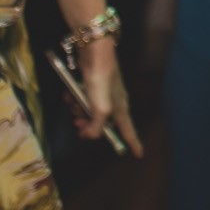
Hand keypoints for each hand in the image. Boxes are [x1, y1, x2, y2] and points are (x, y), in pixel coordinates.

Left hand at [76, 39, 144, 156]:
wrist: (95, 54)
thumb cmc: (101, 80)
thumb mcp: (101, 108)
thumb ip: (97, 126)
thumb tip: (90, 135)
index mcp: (120, 109)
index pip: (129, 130)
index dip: (133, 142)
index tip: (139, 155)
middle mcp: (114, 103)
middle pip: (102, 124)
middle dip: (88, 125)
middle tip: (77, 123)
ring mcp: (103, 95)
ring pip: (89, 112)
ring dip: (78, 110)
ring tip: (73, 103)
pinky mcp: (92, 87)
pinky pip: (82, 100)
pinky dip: (74, 99)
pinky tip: (70, 94)